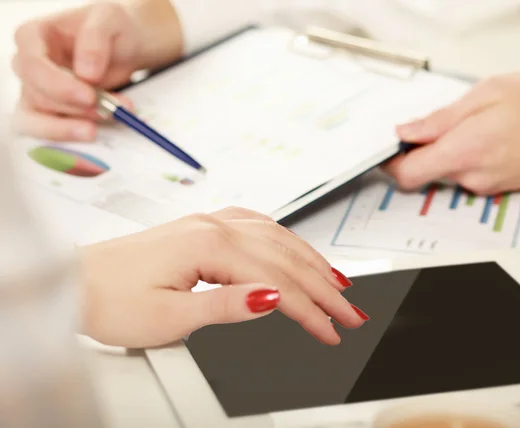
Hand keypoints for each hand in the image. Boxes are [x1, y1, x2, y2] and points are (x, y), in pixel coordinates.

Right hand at [12, 0, 182, 141]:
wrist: (128, 46)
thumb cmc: (113, 28)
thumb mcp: (110, 19)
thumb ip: (95, 40)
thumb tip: (86, 74)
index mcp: (34, 36)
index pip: (32, 64)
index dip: (57, 85)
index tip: (89, 96)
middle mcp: (29, 65)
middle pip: (37, 95)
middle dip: (75, 109)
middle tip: (109, 111)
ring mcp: (37, 92)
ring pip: (38, 120)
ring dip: (73, 126)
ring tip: (107, 122)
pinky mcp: (52, 113)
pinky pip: (50, 133)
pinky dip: (72, 136)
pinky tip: (96, 132)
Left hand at [81, 208, 365, 348]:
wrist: (75, 282)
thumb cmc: (110, 299)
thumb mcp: (169, 317)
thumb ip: (226, 305)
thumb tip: (273, 297)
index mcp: (208, 245)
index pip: (277, 281)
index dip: (311, 310)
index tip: (332, 331)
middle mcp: (214, 226)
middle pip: (286, 257)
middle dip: (324, 287)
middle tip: (351, 313)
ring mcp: (210, 222)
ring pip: (277, 237)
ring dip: (312, 260)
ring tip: (338, 283)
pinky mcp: (204, 227)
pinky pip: (258, 227)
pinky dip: (286, 241)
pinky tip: (295, 250)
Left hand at [384, 73, 519, 193]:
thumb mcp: (487, 94)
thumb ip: (441, 119)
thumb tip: (406, 132)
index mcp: (463, 150)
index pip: (407, 173)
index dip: (390, 163)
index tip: (387, 149)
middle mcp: (471, 176)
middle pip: (425, 172)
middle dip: (423, 149)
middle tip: (437, 123)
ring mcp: (485, 185)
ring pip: (447, 171)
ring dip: (450, 150)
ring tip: (476, 124)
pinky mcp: (497, 187)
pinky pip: (468, 174)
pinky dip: (469, 156)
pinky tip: (489, 136)